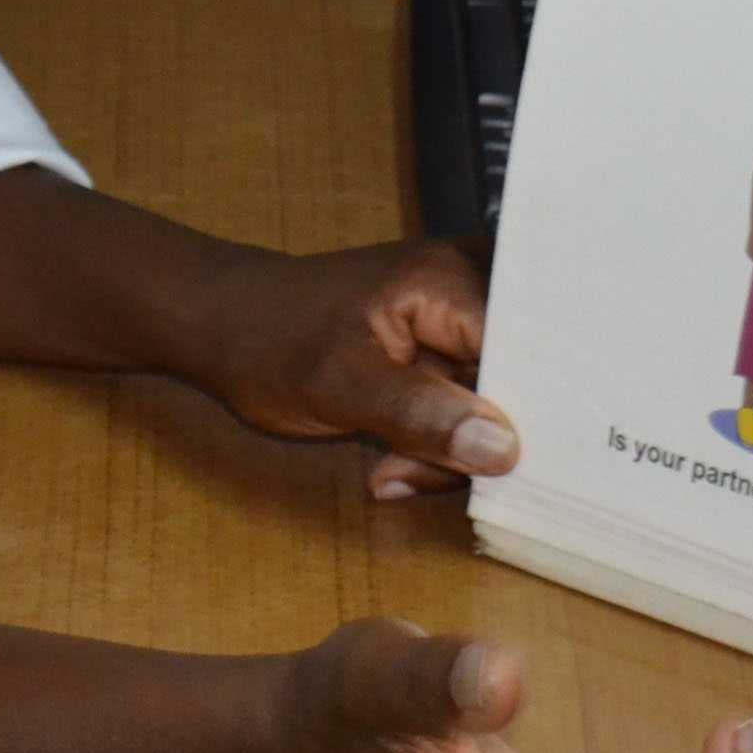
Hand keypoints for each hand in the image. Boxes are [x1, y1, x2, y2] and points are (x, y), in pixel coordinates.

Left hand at [190, 236, 515, 503]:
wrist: (224, 323)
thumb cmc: (271, 341)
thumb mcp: (341, 386)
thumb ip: (424, 416)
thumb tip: (505, 449)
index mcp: (453, 279)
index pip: (528, 355)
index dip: (524, 417)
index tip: (504, 473)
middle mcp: (469, 285)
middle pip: (516, 379)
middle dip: (476, 442)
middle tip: (407, 470)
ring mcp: (456, 316)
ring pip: (492, 401)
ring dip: (448, 449)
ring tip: (388, 466)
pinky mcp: (441, 345)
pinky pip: (466, 403)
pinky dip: (436, 440)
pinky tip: (391, 458)